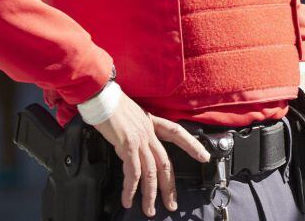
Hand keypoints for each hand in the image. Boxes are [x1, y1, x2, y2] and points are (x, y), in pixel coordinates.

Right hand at [94, 93, 209, 216]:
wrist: (100, 95)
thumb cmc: (110, 104)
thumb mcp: (129, 117)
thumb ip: (135, 134)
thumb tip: (130, 153)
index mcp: (151, 122)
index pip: (177, 133)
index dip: (192, 145)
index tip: (204, 156)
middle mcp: (148, 132)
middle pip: (165, 163)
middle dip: (169, 186)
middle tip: (172, 204)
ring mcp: (140, 139)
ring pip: (151, 172)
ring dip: (150, 195)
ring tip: (149, 210)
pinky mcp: (127, 145)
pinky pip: (133, 172)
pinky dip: (131, 189)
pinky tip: (128, 199)